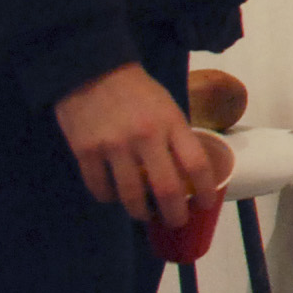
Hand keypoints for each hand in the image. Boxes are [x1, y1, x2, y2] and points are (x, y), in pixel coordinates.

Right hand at [53, 63, 211, 226]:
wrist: (92, 70)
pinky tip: (114, 196)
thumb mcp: (167, 106)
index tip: (206, 204)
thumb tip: (187, 172)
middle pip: (167, 189)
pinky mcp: (86, 152)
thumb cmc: (137, 90)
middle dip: (175, 214)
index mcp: (171, 122)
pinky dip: (109, 198)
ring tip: (145, 214)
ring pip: (132, 197)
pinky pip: (100, 189)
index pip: (196, 164)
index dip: (205, 190)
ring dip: (141, 212)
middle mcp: (146, 137)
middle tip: (177, 222)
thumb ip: (176, 136)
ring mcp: (114, 146)